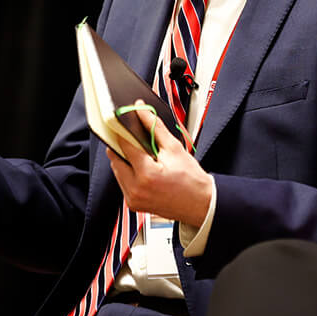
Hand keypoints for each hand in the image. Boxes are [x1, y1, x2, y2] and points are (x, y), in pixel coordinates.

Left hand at [106, 101, 212, 226]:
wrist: (201, 204)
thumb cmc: (192, 179)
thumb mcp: (174, 148)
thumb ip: (154, 127)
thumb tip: (141, 110)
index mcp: (147, 175)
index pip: (124, 145)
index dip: (124, 131)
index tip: (123, 122)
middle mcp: (136, 189)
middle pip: (115, 158)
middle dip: (122, 146)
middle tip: (134, 140)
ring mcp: (133, 199)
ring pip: (117, 170)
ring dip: (124, 160)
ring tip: (143, 157)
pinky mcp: (133, 204)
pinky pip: (122, 182)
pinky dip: (128, 173)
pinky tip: (142, 169)